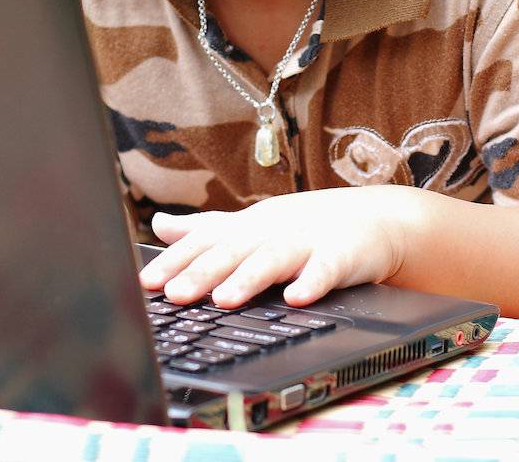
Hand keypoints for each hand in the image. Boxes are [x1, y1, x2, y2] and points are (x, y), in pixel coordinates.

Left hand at [137, 187, 416, 308]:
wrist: (374, 220)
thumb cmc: (304, 226)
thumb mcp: (251, 225)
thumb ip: (205, 229)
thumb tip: (158, 224)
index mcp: (247, 228)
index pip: (204, 244)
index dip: (174, 263)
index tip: (145, 284)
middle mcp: (272, 232)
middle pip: (233, 251)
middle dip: (203, 272)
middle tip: (175, 293)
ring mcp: (307, 241)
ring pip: (274, 258)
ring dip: (250, 278)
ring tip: (225, 299)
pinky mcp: (342, 255)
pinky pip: (326, 270)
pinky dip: (312, 282)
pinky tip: (297, 298)